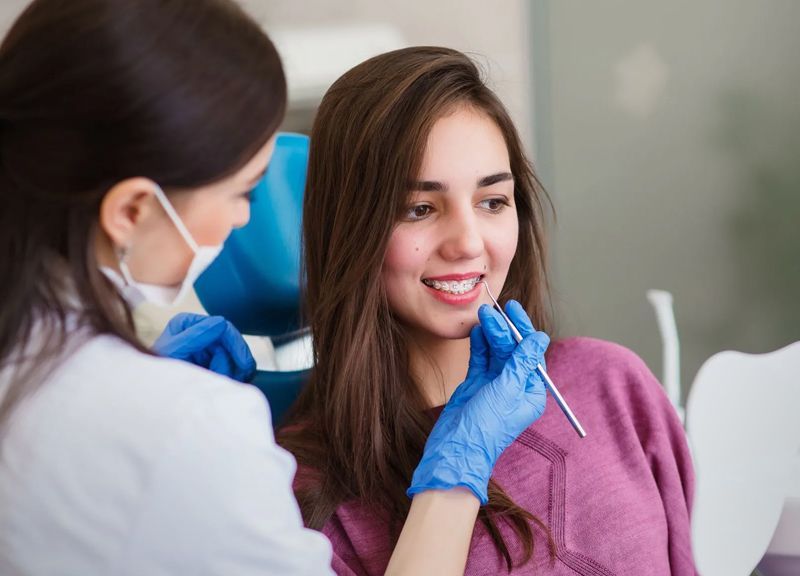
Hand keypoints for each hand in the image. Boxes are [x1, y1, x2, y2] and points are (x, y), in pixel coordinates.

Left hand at [153, 313, 256, 382]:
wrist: (153, 399)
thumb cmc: (155, 376)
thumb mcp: (173, 353)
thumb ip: (195, 336)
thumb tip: (221, 323)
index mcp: (187, 324)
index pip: (223, 327)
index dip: (235, 346)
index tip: (242, 366)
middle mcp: (199, 333)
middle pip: (233, 343)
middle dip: (235, 362)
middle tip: (233, 378)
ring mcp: (206, 349)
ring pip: (236, 357)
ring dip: (234, 372)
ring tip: (220, 383)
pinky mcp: (212, 364)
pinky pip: (235, 368)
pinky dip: (235, 377)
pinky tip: (228, 384)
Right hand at [407, 300, 548, 503]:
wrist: (456, 448)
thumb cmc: (486, 426)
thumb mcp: (507, 390)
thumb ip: (521, 362)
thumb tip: (540, 338)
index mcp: (531, 392)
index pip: (530, 353)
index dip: (523, 330)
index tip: (514, 310)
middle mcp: (515, 387)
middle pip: (512, 350)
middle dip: (503, 329)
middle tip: (493, 309)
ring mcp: (494, 385)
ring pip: (495, 352)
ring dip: (490, 334)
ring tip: (482, 315)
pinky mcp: (476, 384)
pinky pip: (480, 359)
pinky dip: (479, 345)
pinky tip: (476, 331)